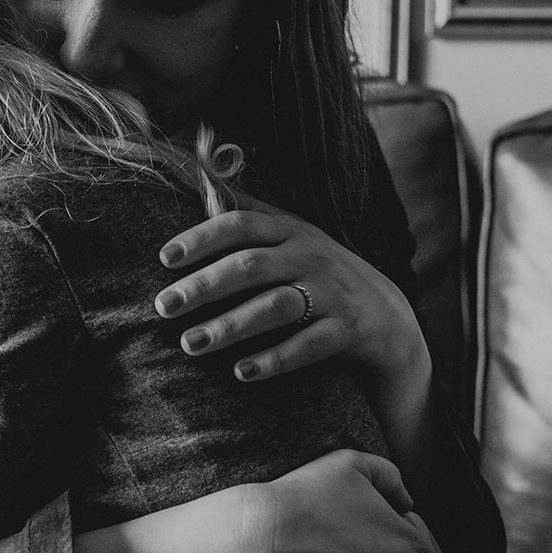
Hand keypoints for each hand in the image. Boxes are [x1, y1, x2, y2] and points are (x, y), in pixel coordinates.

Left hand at [154, 194, 424, 386]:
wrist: (387, 319)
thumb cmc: (321, 274)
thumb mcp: (293, 237)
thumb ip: (251, 214)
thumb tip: (203, 180)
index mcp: (291, 230)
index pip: (241, 224)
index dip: (202, 238)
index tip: (164, 258)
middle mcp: (311, 256)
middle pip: (251, 267)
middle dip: (204, 286)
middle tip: (163, 306)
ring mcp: (332, 293)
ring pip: (275, 307)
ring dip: (230, 326)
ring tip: (190, 344)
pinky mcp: (347, 330)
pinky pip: (308, 346)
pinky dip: (274, 359)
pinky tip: (241, 372)